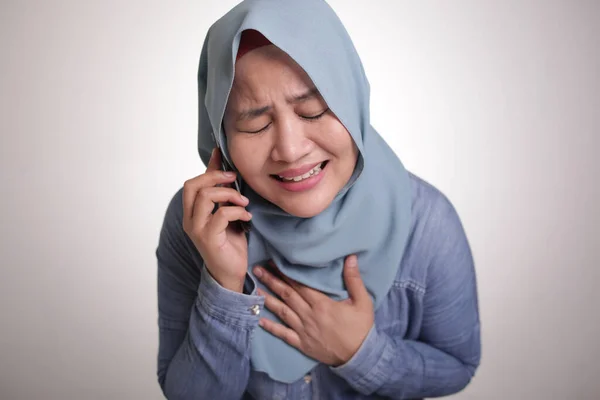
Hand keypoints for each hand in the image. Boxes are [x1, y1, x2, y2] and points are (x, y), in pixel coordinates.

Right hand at [182, 149, 251, 291]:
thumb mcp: (226, 213)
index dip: (209, 169)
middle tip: (234, 179)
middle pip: (193, 186)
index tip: (224, 160)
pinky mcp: (209, 239)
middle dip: (215, 177)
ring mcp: (197, 229)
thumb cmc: (229, 243)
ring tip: (244, 202)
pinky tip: (247, 216)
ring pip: (205, 197)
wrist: (231, 273)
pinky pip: (221, 214)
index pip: (192, 184)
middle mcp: (189, 220)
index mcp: (191, 213)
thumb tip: (224, 169)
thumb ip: (222, 195)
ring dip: (229, 194)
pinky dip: (237, 211)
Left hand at [254, 255, 373, 365]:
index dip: (285, 273)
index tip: (274, 262)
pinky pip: (283, 334)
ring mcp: (303, 330)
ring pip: (282, 312)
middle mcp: (309, 315)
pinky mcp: (302, 344)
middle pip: (287, 295)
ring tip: (255, 288)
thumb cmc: (361, 328)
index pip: (299, 285)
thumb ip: (354, 280)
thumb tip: (350, 258)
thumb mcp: (363, 302)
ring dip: (268, 299)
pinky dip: (271, 327)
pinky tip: (260, 319)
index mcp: (322, 304)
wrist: (359, 357)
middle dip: (272, 281)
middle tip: (258, 270)